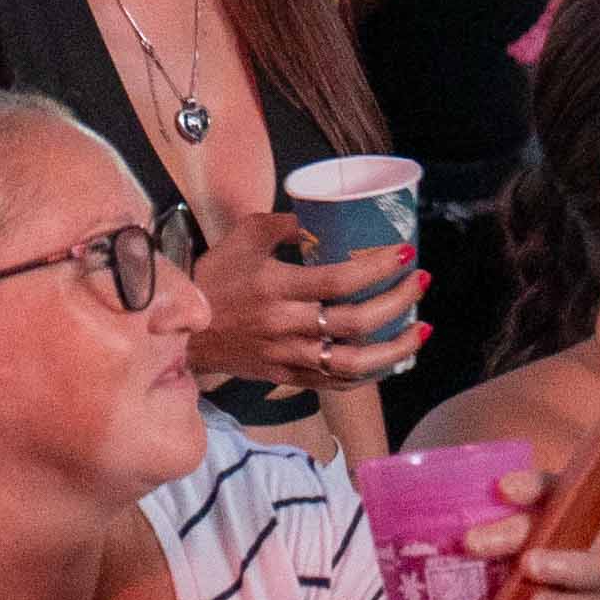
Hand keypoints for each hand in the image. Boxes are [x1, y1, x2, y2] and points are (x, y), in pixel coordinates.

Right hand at [186, 207, 427, 392]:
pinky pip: (335, 382)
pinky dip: (368, 374)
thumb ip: (289, 224)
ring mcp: (287, 356)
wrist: (179, 330)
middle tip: (419, 282)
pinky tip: (389, 359)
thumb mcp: (246, 236)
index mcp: (275, 286)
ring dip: (394, 348)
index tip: (404, 255)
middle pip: (355, 322)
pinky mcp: (285, 376)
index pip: (339, 281)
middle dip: (397, 302)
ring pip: (352, 362)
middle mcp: (285, 325)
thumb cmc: (214, 277)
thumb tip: (329, 218)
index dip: (377, 269)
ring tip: (420, 330)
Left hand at [466, 465, 599, 599]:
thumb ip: (481, 559)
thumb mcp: (502, 576)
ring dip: (556, 564)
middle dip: (514, 531)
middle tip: (473, 543)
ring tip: (528, 567)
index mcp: (553, 528)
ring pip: (585, 566)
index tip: (501, 488)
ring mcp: (592, 584)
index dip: (530, 485)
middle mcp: (578, 548)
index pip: (549, 492)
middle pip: (556, 526)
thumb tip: (423, 548)